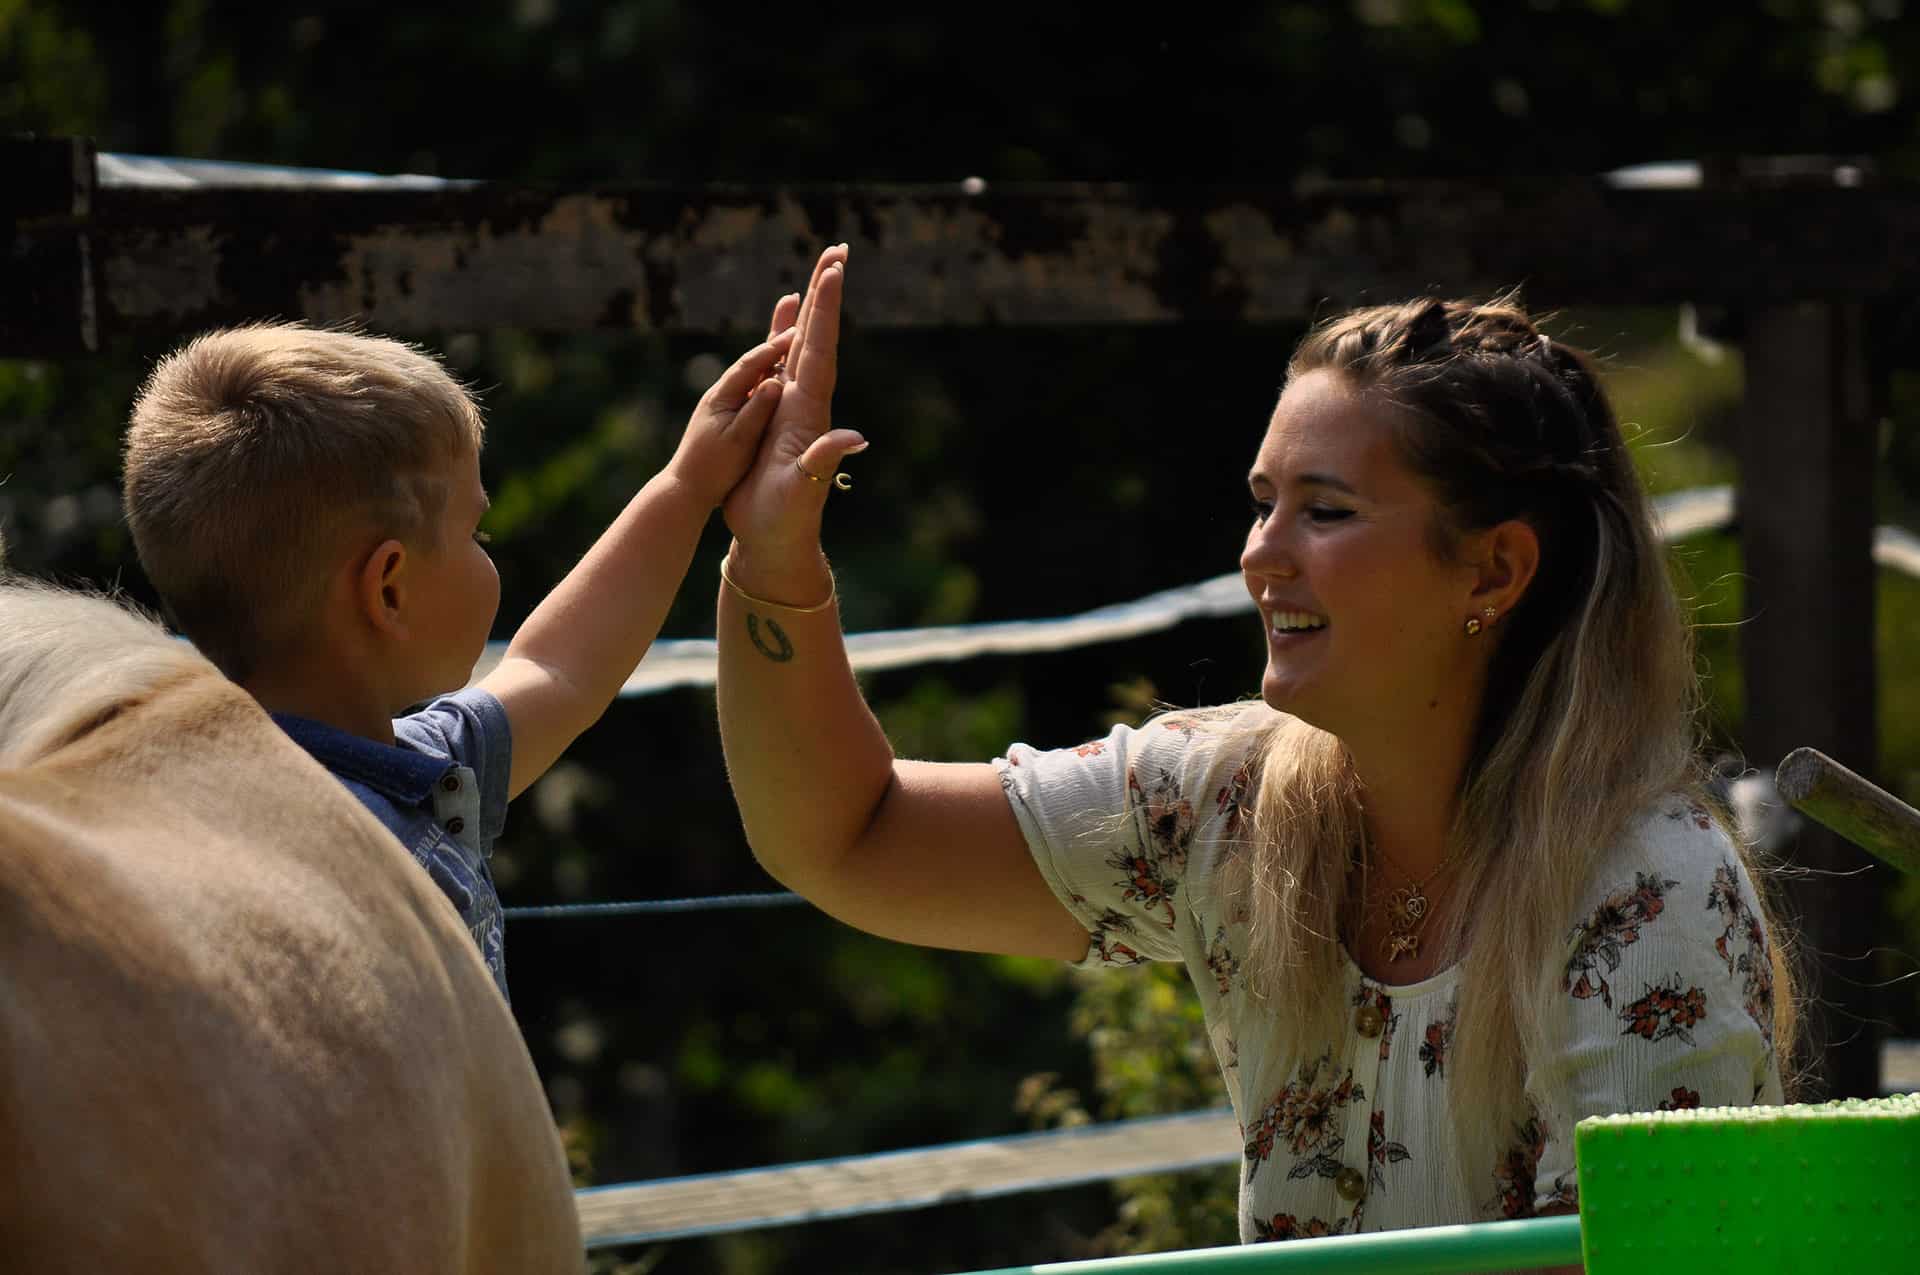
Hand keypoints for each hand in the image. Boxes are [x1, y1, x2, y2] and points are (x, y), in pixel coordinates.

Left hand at [662, 319, 796, 507]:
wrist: (686, 490)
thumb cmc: (713, 470)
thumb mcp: (737, 442)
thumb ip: (756, 411)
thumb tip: (774, 383)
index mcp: (722, 397)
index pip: (751, 363)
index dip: (775, 346)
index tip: (799, 330)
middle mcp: (722, 393)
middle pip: (754, 356)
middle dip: (776, 332)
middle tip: (795, 300)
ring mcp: (726, 402)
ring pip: (756, 369)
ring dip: (775, 347)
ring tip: (794, 324)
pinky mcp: (730, 413)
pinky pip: (756, 385)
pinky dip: (771, 370)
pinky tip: (783, 364)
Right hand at [722, 244, 865, 572]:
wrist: (776, 541)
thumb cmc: (786, 520)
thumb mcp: (804, 489)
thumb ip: (824, 462)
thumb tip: (856, 438)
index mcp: (809, 412)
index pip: (821, 351)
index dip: (826, 312)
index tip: (834, 271)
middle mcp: (807, 403)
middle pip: (817, 337)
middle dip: (825, 294)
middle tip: (837, 250)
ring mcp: (794, 409)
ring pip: (801, 346)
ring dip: (809, 309)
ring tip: (817, 272)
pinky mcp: (779, 418)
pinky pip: (781, 367)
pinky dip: (783, 339)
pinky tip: (785, 325)